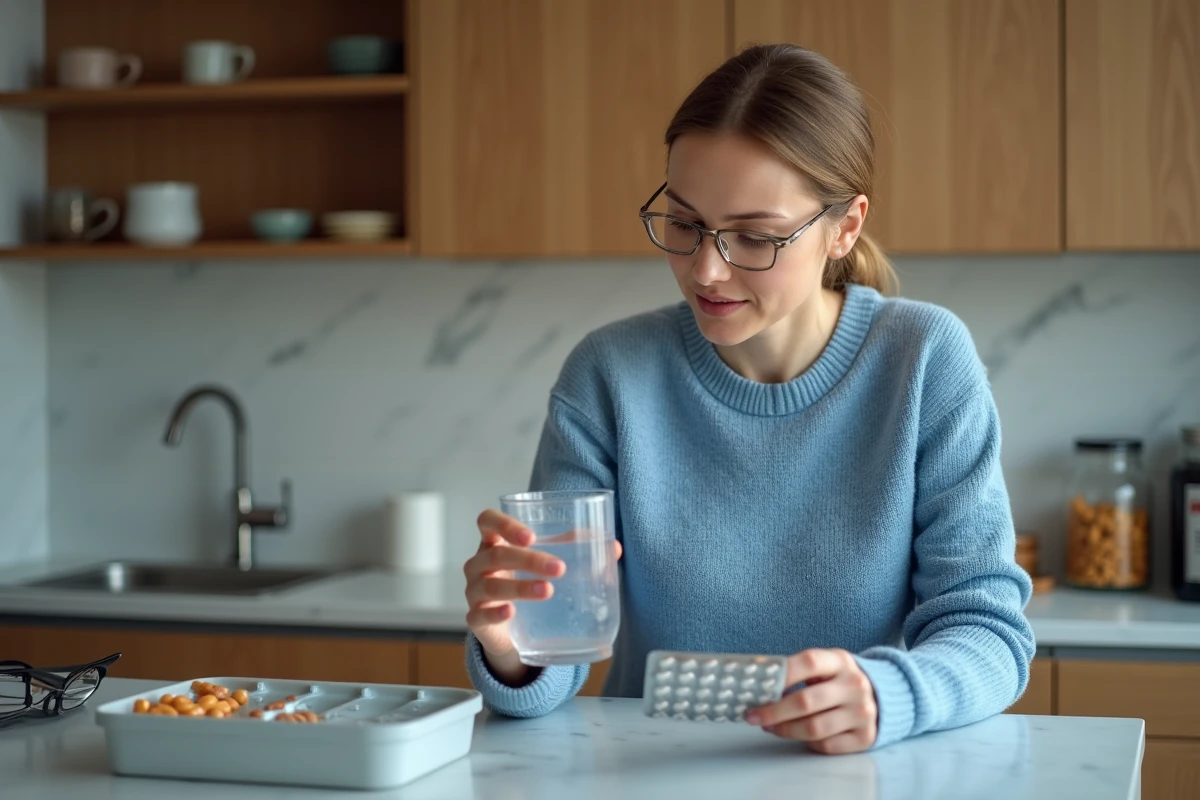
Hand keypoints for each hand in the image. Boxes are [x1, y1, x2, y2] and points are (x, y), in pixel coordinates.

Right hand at [463, 509, 623, 685]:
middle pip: (495, 555)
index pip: (487, 521)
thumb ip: (576, 550)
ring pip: (490, 586)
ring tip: (548, 591)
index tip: (531, 536)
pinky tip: (511, 612)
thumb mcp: (547, 563)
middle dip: (529, 560)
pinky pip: (479, 615)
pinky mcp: (475, 620)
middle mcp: (479, 564)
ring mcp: (474, 592)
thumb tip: (615, 548)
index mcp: (494, 542)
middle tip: (559, 568)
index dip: (504, 524)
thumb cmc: (526, 582)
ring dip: (520, 587)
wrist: (512, 630)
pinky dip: (495, 613)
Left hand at [744, 648, 877, 753]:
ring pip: (813, 728)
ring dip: (785, 730)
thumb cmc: (838, 680)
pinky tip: (797, 735)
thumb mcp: (825, 666)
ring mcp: (862, 713)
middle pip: (806, 701)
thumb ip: (796, 672)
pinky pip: (826, 745)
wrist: (882, 695)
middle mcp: (854, 686)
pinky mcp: (865, 737)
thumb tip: (758, 685)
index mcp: (840, 661)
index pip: (808, 662)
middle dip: (773, 711)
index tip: (756, 688)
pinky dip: (806, 742)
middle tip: (752, 716)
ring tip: (769, 726)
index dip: (781, 675)